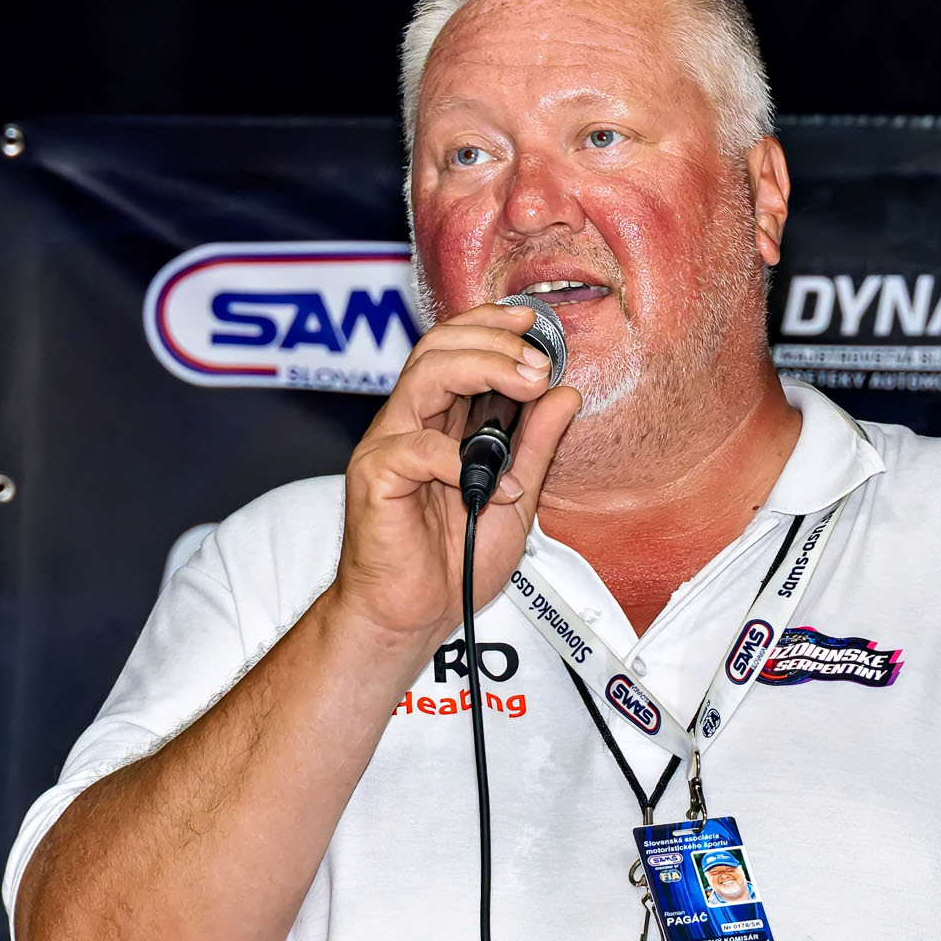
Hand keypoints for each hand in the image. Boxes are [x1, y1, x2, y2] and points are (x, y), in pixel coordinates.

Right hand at [330, 301, 581, 646]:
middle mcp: (411, 424)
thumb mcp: (516, 498)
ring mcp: (389, 446)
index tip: (534, 324)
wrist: (413, 615)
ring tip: (527, 383)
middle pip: (439, 348)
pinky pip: (415, 449)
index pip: (457, 349)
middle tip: (540, 361)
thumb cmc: (453, 561)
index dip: (492, 327)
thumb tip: (564, 395)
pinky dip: (461, 462)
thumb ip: (536, 446)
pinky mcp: (375, 477)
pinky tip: (494, 487)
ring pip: (425, 375)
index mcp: (440, 423)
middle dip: (495, 342)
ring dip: (482, 368)